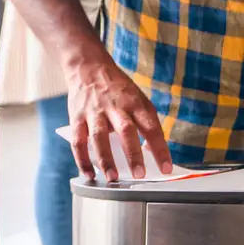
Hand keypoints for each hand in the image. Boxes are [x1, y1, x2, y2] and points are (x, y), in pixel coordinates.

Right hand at [63, 51, 168, 180]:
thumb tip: (152, 151)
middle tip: (139, 175)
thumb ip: (146, 122)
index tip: (166, 169)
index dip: (160, 149)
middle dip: (133, 154)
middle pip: (126, 131)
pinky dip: (82, 159)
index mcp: (135, 103)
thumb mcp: (137, 99)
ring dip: (106, 159)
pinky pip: (78, 141)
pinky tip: (89, 174)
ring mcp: (95, 112)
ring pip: (100, 137)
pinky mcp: (77, 118)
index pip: (151, 127)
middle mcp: (116, 107)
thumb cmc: (117, 89)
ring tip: (112, 178)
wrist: (89, 66)